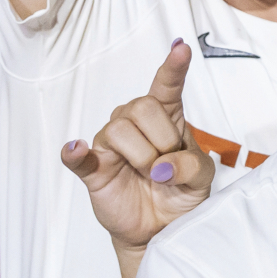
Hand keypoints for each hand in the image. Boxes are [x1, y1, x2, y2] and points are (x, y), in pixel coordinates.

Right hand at [60, 42, 211, 253]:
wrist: (161, 229)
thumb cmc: (180, 193)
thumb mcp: (201, 178)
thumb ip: (190, 165)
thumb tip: (162, 166)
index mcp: (167, 117)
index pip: (166, 85)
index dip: (173, 66)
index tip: (181, 48)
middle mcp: (135, 124)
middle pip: (142, 106)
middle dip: (162, 138)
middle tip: (167, 165)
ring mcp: (111, 146)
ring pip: (119, 129)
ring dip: (142, 156)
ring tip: (150, 175)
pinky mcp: (94, 169)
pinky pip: (78, 157)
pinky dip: (75, 152)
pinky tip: (75, 149)